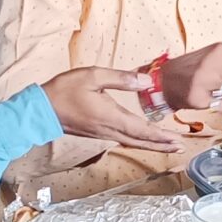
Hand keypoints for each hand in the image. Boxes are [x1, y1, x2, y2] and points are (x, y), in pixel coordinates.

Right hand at [42, 67, 182, 152]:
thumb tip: (145, 81)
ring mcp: (103, 134)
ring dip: (152, 145)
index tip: (177, 139)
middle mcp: (109, 130)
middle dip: (162, 144)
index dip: (161, 135)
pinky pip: (123, 140)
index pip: (142, 130)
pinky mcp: (97, 133)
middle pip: (141, 141)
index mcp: (111, 117)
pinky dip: (138, 142)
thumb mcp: (92, 76)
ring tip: (168, 145)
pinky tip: (143, 139)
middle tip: (180, 146)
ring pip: (132, 142)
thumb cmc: (64, 90)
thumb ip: (120, 78)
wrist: (40, 110)